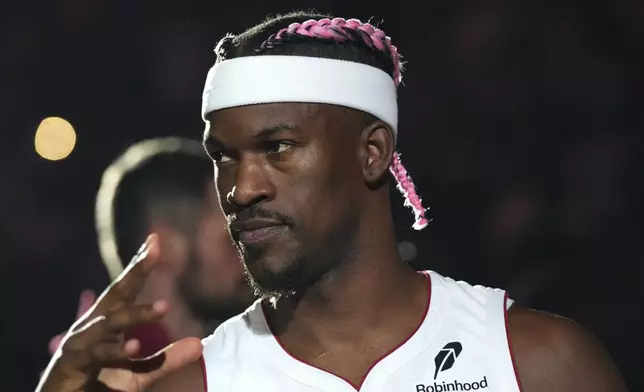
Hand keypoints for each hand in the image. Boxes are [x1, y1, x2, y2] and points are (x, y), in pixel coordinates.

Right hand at [36, 235, 202, 391]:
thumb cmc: (101, 383)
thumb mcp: (139, 374)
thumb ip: (166, 360)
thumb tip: (198, 344)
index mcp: (109, 320)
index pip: (127, 288)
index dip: (141, 265)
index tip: (155, 240)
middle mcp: (94, 324)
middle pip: (116, 292)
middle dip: (136, 270)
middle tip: (156, 249)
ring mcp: (81, 341)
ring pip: (112, 323)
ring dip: (137, 315)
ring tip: (165, 307)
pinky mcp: (72, 362)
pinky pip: (98, 354)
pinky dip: (117, 351)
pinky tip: (135, 346)